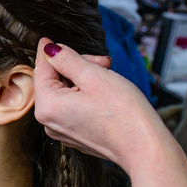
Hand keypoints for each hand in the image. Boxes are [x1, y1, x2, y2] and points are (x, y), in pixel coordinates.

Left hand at [33, 38, 171, 174]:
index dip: (48, 52)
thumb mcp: (93, 76)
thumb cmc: (123, 113)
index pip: (42, 70)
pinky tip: (105, 91)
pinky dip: (86, 94)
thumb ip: (67, 60)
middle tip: (103, 61)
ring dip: (84, 79)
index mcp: (48, 107)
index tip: (47, 39)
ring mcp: (63, 131)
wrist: (145, 148)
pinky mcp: (77, 135)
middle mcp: (50, 122)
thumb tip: (49, 50)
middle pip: (55, 81)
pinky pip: (73, 106)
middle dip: (77, 66)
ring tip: (108, 74)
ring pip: (66, 93)